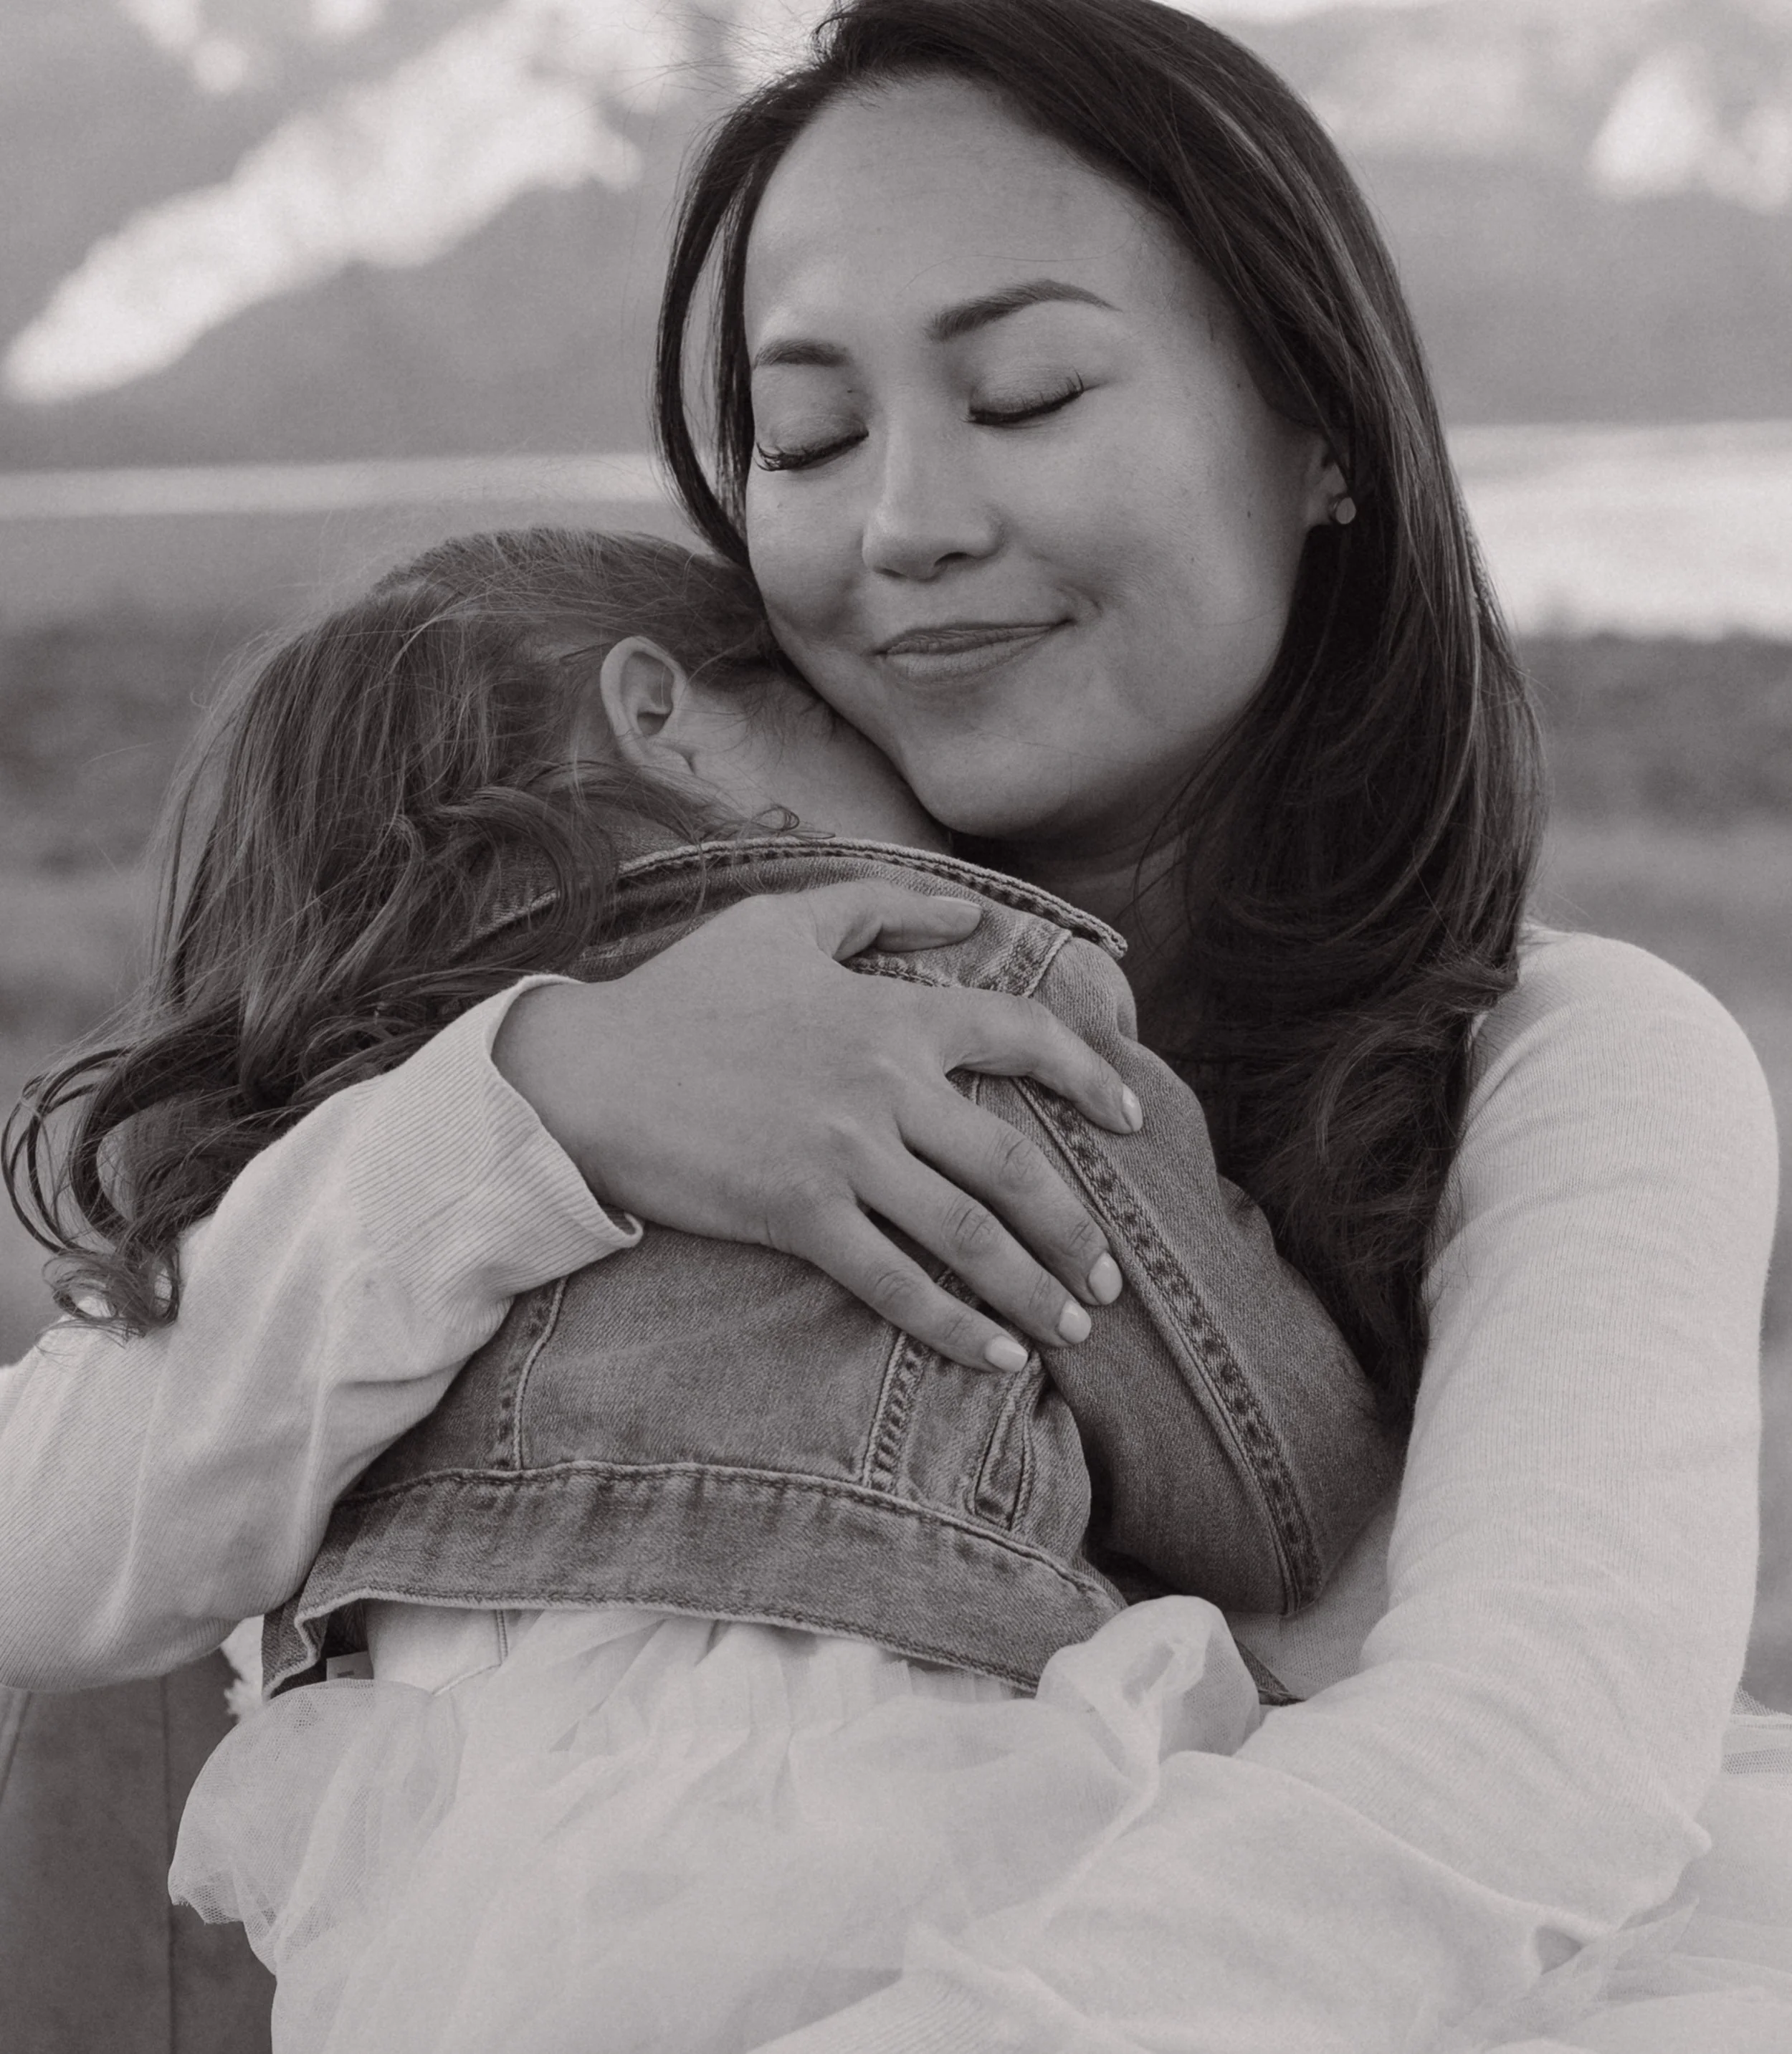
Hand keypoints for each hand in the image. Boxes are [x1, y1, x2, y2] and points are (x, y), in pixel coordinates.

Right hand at [493, 881, 1137, 1370]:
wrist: (586, 1073)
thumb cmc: (682, 994)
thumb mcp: (782, 922)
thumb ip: (882, 906)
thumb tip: (971, 912)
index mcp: (890, 1011)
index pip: (1022, 1035)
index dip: (1093, 1076)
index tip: (1135, 1118)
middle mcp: (883, 1084)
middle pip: (1013, 1164)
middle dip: (1075, 1228)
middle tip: (1108, 1275)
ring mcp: (843, 1153)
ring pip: (970, 1233)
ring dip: (1035, 1289)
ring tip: (1076, 1328)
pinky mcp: (798, 1215)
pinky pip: (896, 1282)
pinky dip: (956, 1326)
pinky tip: (998, 1358)